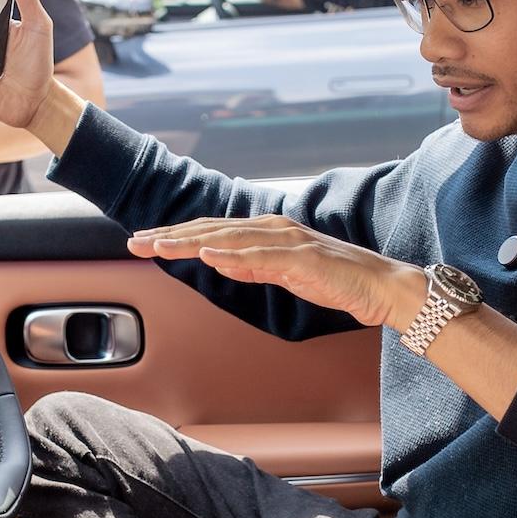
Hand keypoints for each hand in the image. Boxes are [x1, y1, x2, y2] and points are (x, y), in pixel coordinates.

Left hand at [129, 214, 427, 330]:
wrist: (382, 288)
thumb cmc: (336, 281)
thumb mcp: (284, 275)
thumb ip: (252, 267)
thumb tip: (218, 261)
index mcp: (269, 232)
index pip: (213, 231)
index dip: (176, 235)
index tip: (144, 241)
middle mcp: (275, 229)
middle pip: (212, 229)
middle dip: (171, 235)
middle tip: (135, 241)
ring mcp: (289, 241)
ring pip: (230, 239)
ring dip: (191, 241)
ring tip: (160, 245)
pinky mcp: (304, 259)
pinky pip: (263, 256)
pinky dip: (234, 255)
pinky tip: (209, 255)